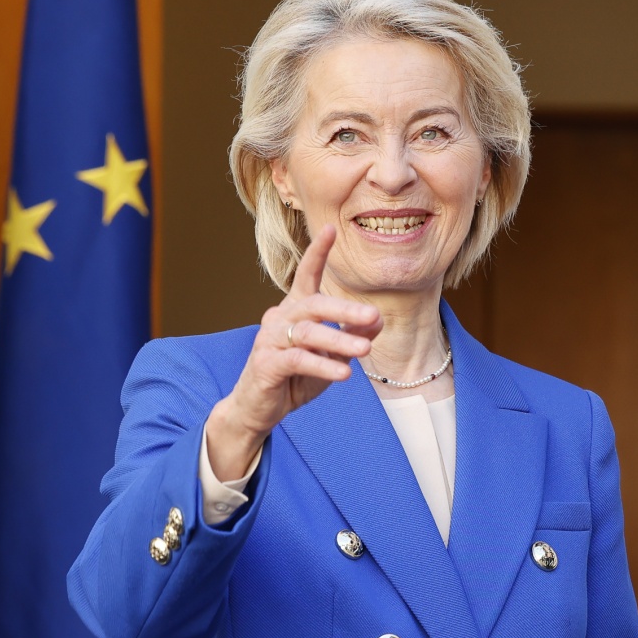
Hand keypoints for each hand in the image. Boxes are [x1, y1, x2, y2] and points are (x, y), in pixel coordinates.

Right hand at [204, 225, 382, 478]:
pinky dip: (322, 366)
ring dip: (339, 340)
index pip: (306, 276)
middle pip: (314, 304)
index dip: (317, 253)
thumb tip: (377, 319)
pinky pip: (297, 360)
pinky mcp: (264, 363)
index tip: (330, 229)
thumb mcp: (332, 356)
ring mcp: (268, 339)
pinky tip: (344, 374)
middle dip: (344, 309)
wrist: (260, 409)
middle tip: (373, 315)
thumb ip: (352, 336)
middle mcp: (279, 317)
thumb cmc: (297, 378)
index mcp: (295, 310)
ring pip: (307, 333)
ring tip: (365, 351)